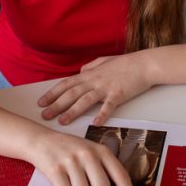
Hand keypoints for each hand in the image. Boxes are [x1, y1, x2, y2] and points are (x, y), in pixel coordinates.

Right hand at [28, 130, 140, 185]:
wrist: (40, 140)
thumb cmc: (69, 150)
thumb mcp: (90, 150)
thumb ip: (103, 167)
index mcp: (101, 151)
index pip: (120, 175)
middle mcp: (88, 154)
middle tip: (83, 180)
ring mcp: (72, 161)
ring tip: (69, 177)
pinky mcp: (55, 169)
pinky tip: (59, 179)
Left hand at [37, 53, 152, 125]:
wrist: (144, 64)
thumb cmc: (126, 63)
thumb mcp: (104, 62)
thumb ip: (91, 67)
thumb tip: (80, 72)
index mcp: (89, 74)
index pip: (66, 84)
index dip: (52, 93)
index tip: (41, 102)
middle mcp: (94, 80)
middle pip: (71, 93)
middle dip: (56, 105)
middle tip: (44, 115)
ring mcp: (106, 87)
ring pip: (85, 100)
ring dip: (72, 111)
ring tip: (62, 121)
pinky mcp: (119, 94)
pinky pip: (108, 106)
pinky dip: (102, 115)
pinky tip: (96, 124)